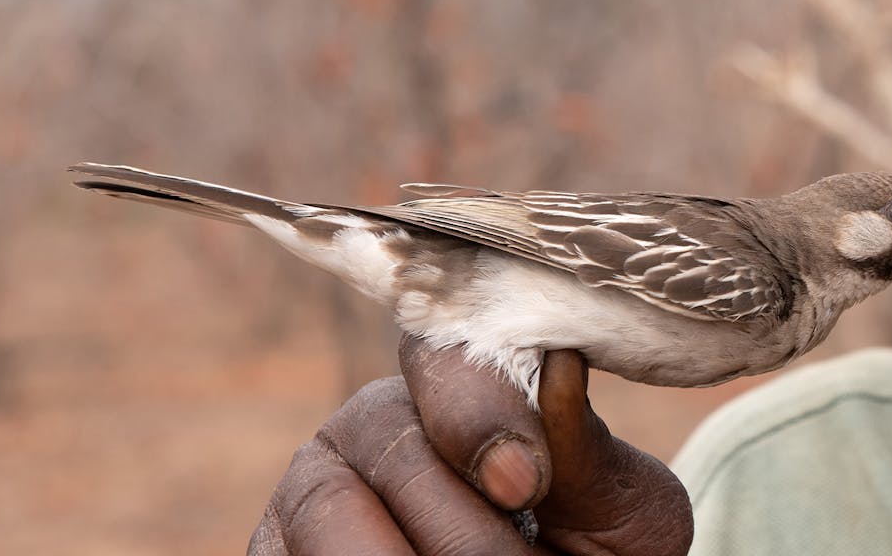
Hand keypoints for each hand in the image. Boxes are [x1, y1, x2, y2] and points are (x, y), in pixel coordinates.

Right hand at [249, 337, 692, 554]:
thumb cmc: (591, 553)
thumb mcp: (619, 513)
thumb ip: (585, 457)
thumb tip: (558, 368)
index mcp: (461, 384)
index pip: (445, 355)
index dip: (478, 413)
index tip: (524, 484)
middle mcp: (373, 424)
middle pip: (395, 450)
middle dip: (467, 533)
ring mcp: (312, 491)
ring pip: (334, 518)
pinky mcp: (272, 550)